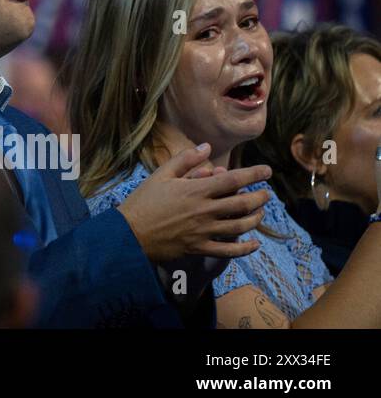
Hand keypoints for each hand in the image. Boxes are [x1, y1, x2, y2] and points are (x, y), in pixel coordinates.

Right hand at [118, 144, 272, 262]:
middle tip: (267, 194)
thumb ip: (186, 159)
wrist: (130, 232)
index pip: (233, 180)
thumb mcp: (161, 174)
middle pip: (242, 203)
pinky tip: (254, 243)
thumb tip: (207, 146)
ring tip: (260, 213)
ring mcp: (204, 231)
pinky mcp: (200, 248)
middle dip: (260, 198)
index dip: (254, 174)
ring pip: (240, 226)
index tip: (267, 171)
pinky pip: (229, 250)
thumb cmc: (144, 200)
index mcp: (196, 190)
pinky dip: (245, 248)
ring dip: (255, 219)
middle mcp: (204, 211)